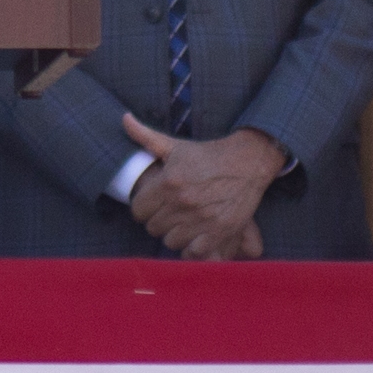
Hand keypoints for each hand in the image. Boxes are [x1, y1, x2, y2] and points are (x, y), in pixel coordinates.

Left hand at [120, 113, 286, 258]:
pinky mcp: (219, 231)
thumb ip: (146, 136)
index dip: (144, 208)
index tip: (154, 205)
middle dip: (159, 221)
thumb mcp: (175, 145)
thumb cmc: (208, 154)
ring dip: (175, 235)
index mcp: (168, 182)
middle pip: (153, 227)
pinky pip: (193, 252)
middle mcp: (182, 202)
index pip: (138, 211)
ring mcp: (201, 218)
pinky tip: (196, 236)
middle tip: (171, 213)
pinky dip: (192, 248)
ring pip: (171, 241)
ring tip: (184, 223)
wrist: (248, 161)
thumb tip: (124, 119)